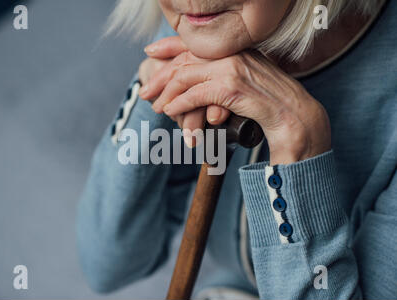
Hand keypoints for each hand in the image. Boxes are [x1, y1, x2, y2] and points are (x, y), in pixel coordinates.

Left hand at [140, 37, 331, 165]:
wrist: (295, 115)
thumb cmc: (271, 103)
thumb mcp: (245, 82)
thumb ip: (223, 77)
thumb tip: (198, 85)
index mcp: (234, 48)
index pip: (193, 42)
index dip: (168, 45)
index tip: (150, 52)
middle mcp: (231, 52)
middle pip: (184, 59)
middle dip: (160, 76)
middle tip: (145, 91)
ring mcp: (232, 67)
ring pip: (186, 77)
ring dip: (167, 95)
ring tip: (157, 108)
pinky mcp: (231, 86)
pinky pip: (195, 95)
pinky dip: (180, 105)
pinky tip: (171, 113)